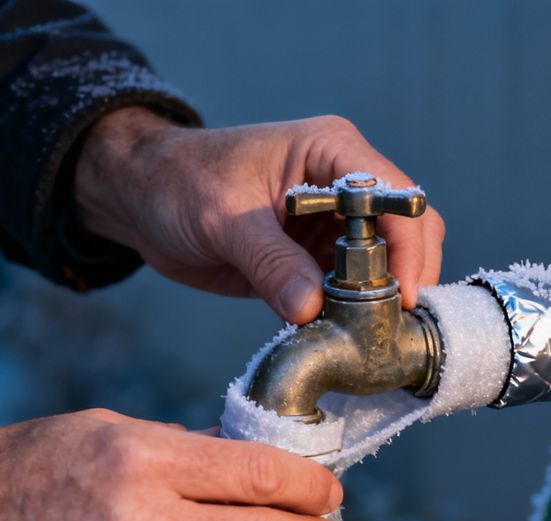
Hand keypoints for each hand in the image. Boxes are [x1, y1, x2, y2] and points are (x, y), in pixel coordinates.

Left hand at [73, 107, 446, 323]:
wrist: (142, 199)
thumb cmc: (179, 182)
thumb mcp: (224, 220)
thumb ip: (271, 262)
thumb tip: (312, 309)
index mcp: (331, 151)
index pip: (394, 196)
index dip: (408, 246)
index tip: (405, 296)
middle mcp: (343, 185)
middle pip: (407, 231)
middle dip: (406, 277)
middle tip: (393, 325)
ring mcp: (331, 224)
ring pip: (384, 266)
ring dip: (381, 302)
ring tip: (372, 339)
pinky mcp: (313, 260)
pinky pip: (349, 291)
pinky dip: (352, 315)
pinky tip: (345, 339)